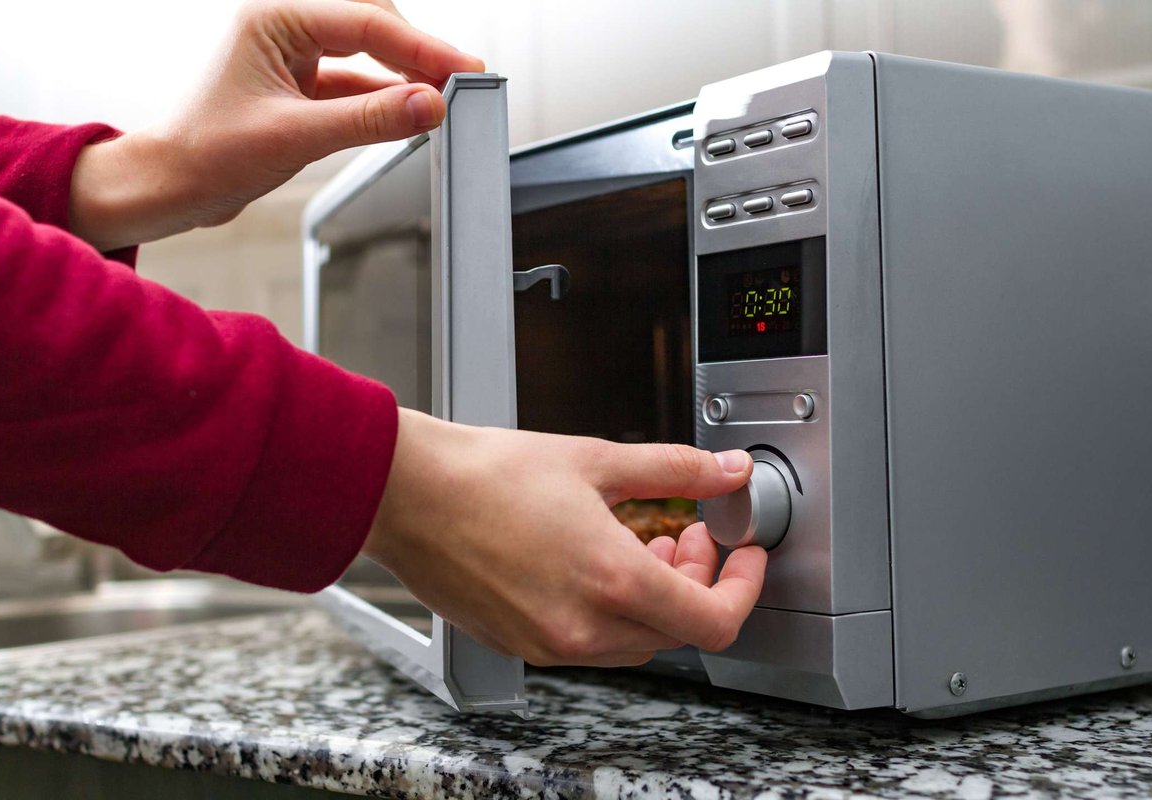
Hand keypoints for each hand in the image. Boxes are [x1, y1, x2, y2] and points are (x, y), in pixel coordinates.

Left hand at [69, 0, 483, 251]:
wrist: (170, 187)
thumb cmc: (206, 154)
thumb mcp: (297, 136)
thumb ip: (369, 119)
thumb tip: (429, 105)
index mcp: (274, 17)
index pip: (366, 22)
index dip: (422, 47)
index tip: (463, 68)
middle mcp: (284, 28)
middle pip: (372, 24)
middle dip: (418, 52)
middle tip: (462, 78)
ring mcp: (293, 57)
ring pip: (367, 54)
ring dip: (404, 75)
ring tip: (444, 97)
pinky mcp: (299, 87)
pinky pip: (355, 84)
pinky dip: (384, 99)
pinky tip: (410, 114)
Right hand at [364, 409, 767, 666]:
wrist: (406, 494)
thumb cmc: (486, 475)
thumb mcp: (597, 460)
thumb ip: (676, 469)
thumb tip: (727, 471)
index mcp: (611, 581)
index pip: (714, 621)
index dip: (745, 589)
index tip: (745, 557)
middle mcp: (583, 627)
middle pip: (678, 630)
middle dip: (697, 581)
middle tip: (686, 531)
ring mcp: (550, 644)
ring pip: (636, 640)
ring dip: (656, 597)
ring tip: (642, 541)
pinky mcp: (522, 643)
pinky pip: (591, 642)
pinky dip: (612, 609)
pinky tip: (595, 560)